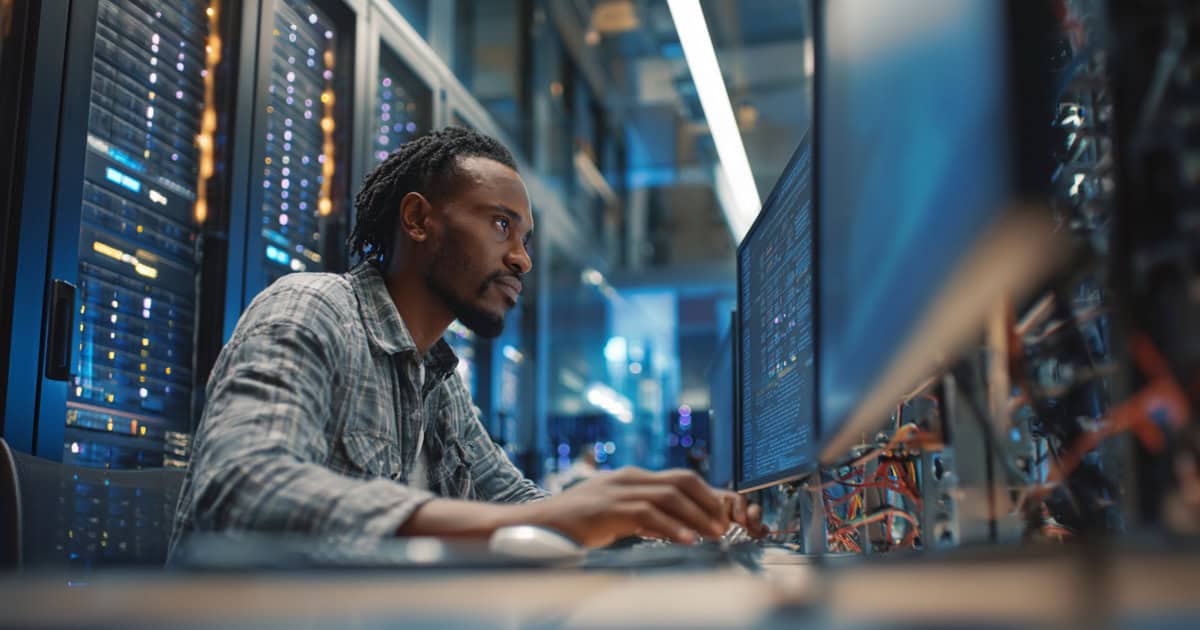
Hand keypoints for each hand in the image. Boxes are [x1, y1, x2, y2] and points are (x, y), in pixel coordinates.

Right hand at [520, 467, 766, 547]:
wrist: (537, 525)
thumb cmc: (576, 524)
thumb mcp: (614, 513)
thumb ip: (641, 514)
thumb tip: (675, 526)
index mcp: (631, 477)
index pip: (679, 478)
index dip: (705, 495)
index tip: (720, 517)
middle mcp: (627, 478)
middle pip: (681, 481)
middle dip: (707, 503)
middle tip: (723, 526)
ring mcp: (617, 491)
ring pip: (669, 496)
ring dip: (696, 517)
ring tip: (713, 535)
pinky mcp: (608, 509)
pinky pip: (648, 514)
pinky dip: (672, 527)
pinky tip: (687, 540)